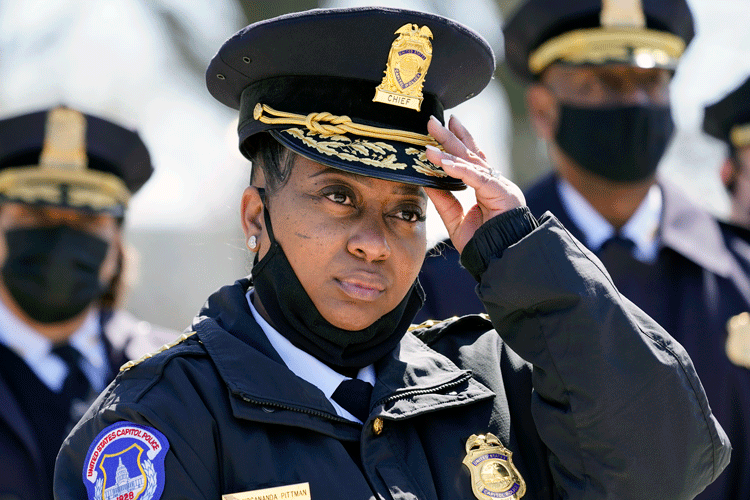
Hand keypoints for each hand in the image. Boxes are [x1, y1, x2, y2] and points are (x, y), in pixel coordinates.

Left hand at [425, 115, 525, 253]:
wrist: (500, 259)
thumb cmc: (482, 242)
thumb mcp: (455, 218)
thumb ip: (443, 199)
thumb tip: (426, 180)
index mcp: (486, 187)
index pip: (470, 158)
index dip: (458, 140)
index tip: (445, 125)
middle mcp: (494, 182)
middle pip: (470, 153)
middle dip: (451, 135)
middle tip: (433, 120)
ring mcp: (500, 185)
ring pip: (472, 161)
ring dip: (450, 147)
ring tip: (431, 135)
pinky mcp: (502, 192)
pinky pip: (477, 177)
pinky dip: (459, 168)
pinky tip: (444, 160)